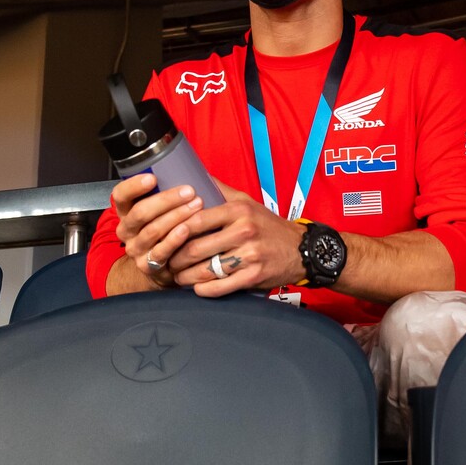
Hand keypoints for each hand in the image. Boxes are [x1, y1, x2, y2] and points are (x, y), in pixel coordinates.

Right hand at [112, 173, 206, 287]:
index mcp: (126, 211)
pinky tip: (186, 230)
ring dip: (176, 216)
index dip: (134, 186)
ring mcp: (136, 249)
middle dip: (166, 200)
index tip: (153, 178)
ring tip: (196, 206)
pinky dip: (175, 239)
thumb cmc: (166, 229)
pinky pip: (161, 251)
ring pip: (152, 230)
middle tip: (189, 191)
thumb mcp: (159, 209)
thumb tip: (191, 168)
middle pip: (140, 212)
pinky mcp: (148, 266)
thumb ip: (166, 192)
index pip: (120, 195)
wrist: (162, 265)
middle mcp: (126, 230)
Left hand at [167, 183, 303, 296]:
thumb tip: (192, 175)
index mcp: (238, 211)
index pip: (196, 219)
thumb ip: (219, 190)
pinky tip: (196, 288)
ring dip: (186, 276)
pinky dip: (204, 289)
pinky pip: (221, 286)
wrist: (300, 249)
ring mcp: (250, 255)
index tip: (165, 237)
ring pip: (206, 269)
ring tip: (177, 276)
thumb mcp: (247, 201)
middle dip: (176, 258)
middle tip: (167, 261)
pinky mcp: (254, 276)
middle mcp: (244, 231)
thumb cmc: (268, 225)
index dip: (175, 230)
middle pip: (197, 247)